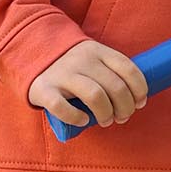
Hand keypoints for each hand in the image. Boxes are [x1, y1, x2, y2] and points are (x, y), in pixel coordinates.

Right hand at [27, 40, 148, 127]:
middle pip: (115, 87)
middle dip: (125, 107)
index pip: (128, 69)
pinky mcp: (44, 89)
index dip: (140, 89)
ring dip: (106, 114)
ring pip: (95, 96)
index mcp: (98, 51)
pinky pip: (62, 107)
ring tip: (106, 120)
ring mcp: (62, 74)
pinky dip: (76, 117)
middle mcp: (82, 60)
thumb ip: (110, 70)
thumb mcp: (93, 57)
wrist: (30, 51)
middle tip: (122, 117)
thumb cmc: (71, 64)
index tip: (140, 102)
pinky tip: (83, 120)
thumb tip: (135, 98)